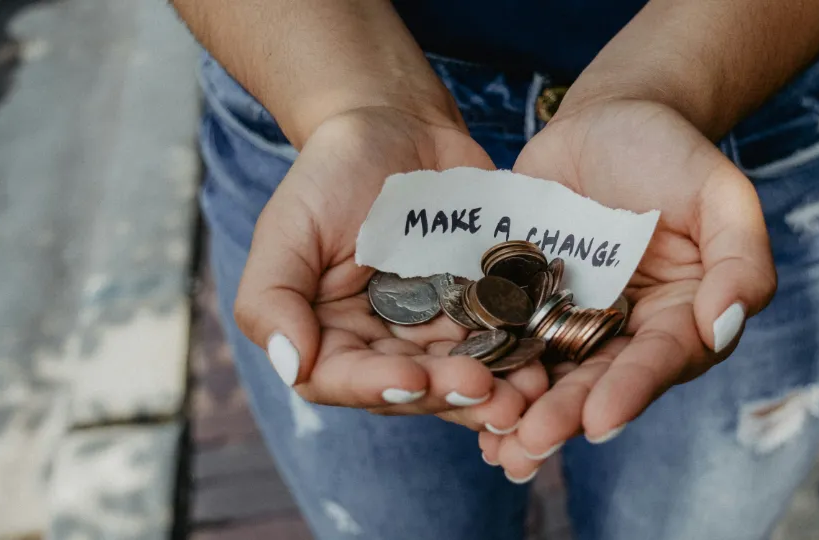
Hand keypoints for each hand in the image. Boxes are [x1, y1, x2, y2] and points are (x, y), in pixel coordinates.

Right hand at [233, 107, 548, 431]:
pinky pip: (504, 340)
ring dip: (496, 391)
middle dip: (450, 394)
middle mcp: (384, 344)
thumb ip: (271, 298)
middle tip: (487, 391)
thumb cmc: (331, 174)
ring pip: (464, 375)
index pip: (344, 379)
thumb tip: (291, 365)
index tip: (414, 379)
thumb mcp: (288, 227)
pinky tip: (546, 360)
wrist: (398, 126)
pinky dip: (523, 354)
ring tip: (527, 393)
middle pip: (414, 388)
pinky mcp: (482, 308)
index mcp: (330, 335)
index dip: (379, 387)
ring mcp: (437, 329)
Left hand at [479, 100, 776, 479]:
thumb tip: (724, 326)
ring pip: (549, 374)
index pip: (660, 360)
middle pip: (598, 381)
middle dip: (566, 415)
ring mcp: (572, 319)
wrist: (608, 118)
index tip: (601, 420)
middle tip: (531, 444)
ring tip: (495, 446)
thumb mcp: (721, 193)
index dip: (632, 390)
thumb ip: (740, 259)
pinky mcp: (525, 302)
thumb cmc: (673, 152)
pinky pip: (505, 339)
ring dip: (522, 412)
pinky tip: (460, 399)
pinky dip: (487, 369)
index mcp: (681, 318)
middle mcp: (627, 332)